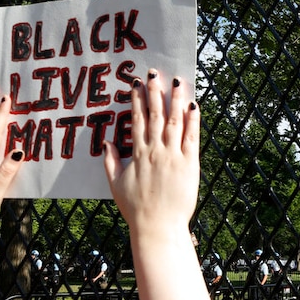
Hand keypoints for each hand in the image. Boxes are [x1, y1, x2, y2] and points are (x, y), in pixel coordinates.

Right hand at [103, 69, 199, 238]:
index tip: (136, 83)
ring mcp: (173, 156)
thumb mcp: (116, 186)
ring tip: (177, 81)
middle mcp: (155, 151)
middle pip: (156, 115)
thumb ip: (111, 162)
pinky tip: (194, 105)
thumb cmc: (137, 209)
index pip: (137, 120)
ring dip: (176, 99)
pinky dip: (193, 120)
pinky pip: (192, 137)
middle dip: (155, 92)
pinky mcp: (190, 164)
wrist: (158, 227)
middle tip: (155, 73)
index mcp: (138, 154)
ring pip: (175, 121)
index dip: (137, 100)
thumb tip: (106, 143)